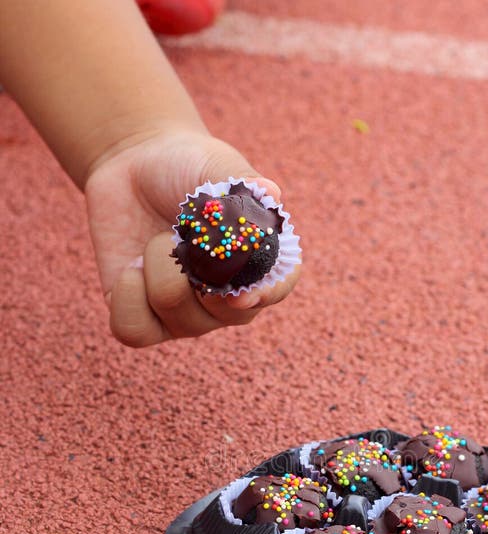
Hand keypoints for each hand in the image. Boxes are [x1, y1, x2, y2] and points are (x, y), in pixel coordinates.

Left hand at [85, 128, 300, 345]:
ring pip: (177, 316)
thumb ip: (244, 183)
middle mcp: (227, 300)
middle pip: (224, 312)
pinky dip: (127, 295)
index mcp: (257, 264)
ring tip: (156, 241)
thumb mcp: (217, 167)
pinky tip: (130, 267)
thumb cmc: (186, 167)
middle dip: (198, 266)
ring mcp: (185, 316)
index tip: (240, 291)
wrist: (134, 165)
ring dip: (157, 267)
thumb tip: (270, 191)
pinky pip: (133, 330)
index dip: (264, 294)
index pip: (275, 289)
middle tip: (182, 233)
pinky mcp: (142, 319)